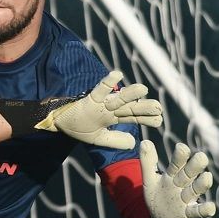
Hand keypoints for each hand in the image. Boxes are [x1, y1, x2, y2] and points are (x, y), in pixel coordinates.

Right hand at [34, 71, 162, 148]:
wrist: (59, 123)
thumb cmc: (78, 128)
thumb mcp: (98, 139)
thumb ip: (114, 140)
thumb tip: (133, 142)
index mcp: (112, 118)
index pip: (132, 117)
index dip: (145, 118)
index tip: (160, 120)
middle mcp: (109, 109)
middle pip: (129, 108)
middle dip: (143, 107)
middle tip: (159, 107)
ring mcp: (100, 103)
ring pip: (118, 98)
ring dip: (130, 94)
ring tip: (144, 89)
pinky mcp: (90, 99)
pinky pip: (99, 89)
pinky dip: (108, 82)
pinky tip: (117, 75)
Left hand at [140, 140, 215, 217]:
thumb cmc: (157, 195)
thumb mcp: (149, 179)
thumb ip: (148, 161)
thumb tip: (144, 141)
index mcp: (172, 175)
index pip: (177, 164)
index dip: (180, 156)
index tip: (181, 147)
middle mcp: (182, 185)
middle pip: (189, 174)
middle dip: (195, 166)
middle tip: (201, 156)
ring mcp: (186, 199)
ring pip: (196, 190)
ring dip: (202, 184)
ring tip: (207, 176)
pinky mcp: (188, 213)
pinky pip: (197, 211)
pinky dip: (204, 209)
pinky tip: (211, 207)